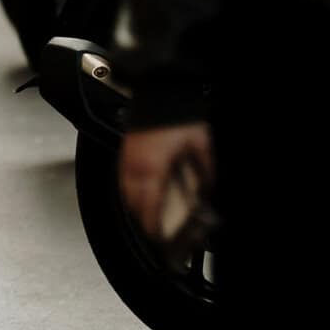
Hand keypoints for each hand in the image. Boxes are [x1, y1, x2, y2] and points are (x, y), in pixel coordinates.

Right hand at [119, 123, 212, 240]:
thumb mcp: (201, 146)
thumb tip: (207, 190)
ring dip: (136, 205)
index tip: (160, 237)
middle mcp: (134, 165)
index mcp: (152, 167)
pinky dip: (130, 190)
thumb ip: (204, 172)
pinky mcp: (125, 150)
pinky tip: (140, 193)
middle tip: (156, 231)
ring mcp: (126, 157)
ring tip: (148, 215)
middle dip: (143, 219)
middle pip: (133, 201)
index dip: (154, 225)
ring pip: (125, 190)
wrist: (161, 91)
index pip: (149, 205)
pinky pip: (123, 177)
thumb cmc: (177, 116)